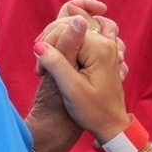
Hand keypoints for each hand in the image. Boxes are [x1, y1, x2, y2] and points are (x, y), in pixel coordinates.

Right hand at [34, 21, 129, 144]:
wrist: (111, 125)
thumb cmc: (93, 112)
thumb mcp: (72, 89)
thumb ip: (58, 62)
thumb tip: (41, 42)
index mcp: (100, 48)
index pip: (64, 29)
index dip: (47, 46)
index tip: (40, 71)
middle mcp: (105, 42)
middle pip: (68, 26)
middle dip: (50, 43)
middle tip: (40, 70)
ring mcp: (104, 46)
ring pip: (72, 32)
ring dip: (56, 45)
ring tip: (46, 68)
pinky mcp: (100, 52)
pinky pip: (79, 40)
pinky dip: (65, 48)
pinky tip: (57, 63)